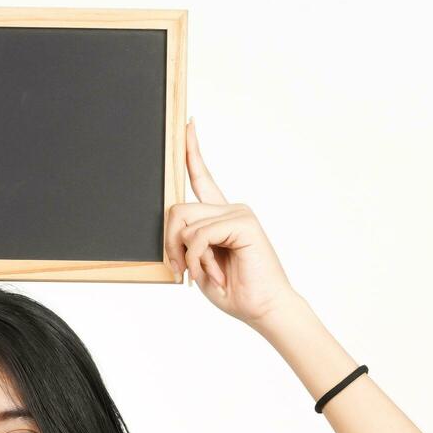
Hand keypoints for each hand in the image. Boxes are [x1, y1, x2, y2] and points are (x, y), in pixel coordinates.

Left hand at [165, 118, 298, 326]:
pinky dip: (198, 259)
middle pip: (177, 209)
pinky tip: (214, 274)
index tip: (188, 124)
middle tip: (180, 271)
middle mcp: (230, 209)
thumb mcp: (198, 264)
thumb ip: (185, 240)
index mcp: (219, 217)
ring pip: (185, 222)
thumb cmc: (234, 290)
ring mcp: (238, 213)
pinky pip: (199, 234)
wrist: (263, 309)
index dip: (192, 151)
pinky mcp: (243, 222)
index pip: (202, 177)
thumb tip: (171, 223)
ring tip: (204, 275)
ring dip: (186, 256)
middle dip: (170, 243)